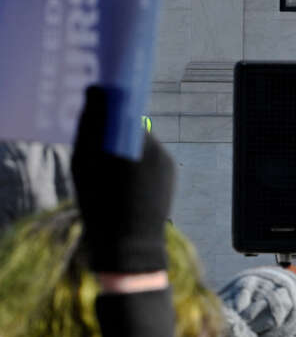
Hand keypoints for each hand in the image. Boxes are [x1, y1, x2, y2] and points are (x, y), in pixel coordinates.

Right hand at [71, 85, 174, 273]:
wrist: (130, 246)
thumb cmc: (99, 204)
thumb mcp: (84, 164)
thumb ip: (90, 125)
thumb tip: (95, 91)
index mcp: (133, 140)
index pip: (125, 107)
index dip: (112, 102)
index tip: (101, 96)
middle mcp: (156, 145)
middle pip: (133, 124)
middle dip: (117, 126)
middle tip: (99, 136)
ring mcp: (167, 159)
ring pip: (143, 142)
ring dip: (128, 146)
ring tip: (110, 167)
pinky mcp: (171, 172)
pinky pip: (152, 157)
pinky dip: (138, 162)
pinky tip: (124, 179)